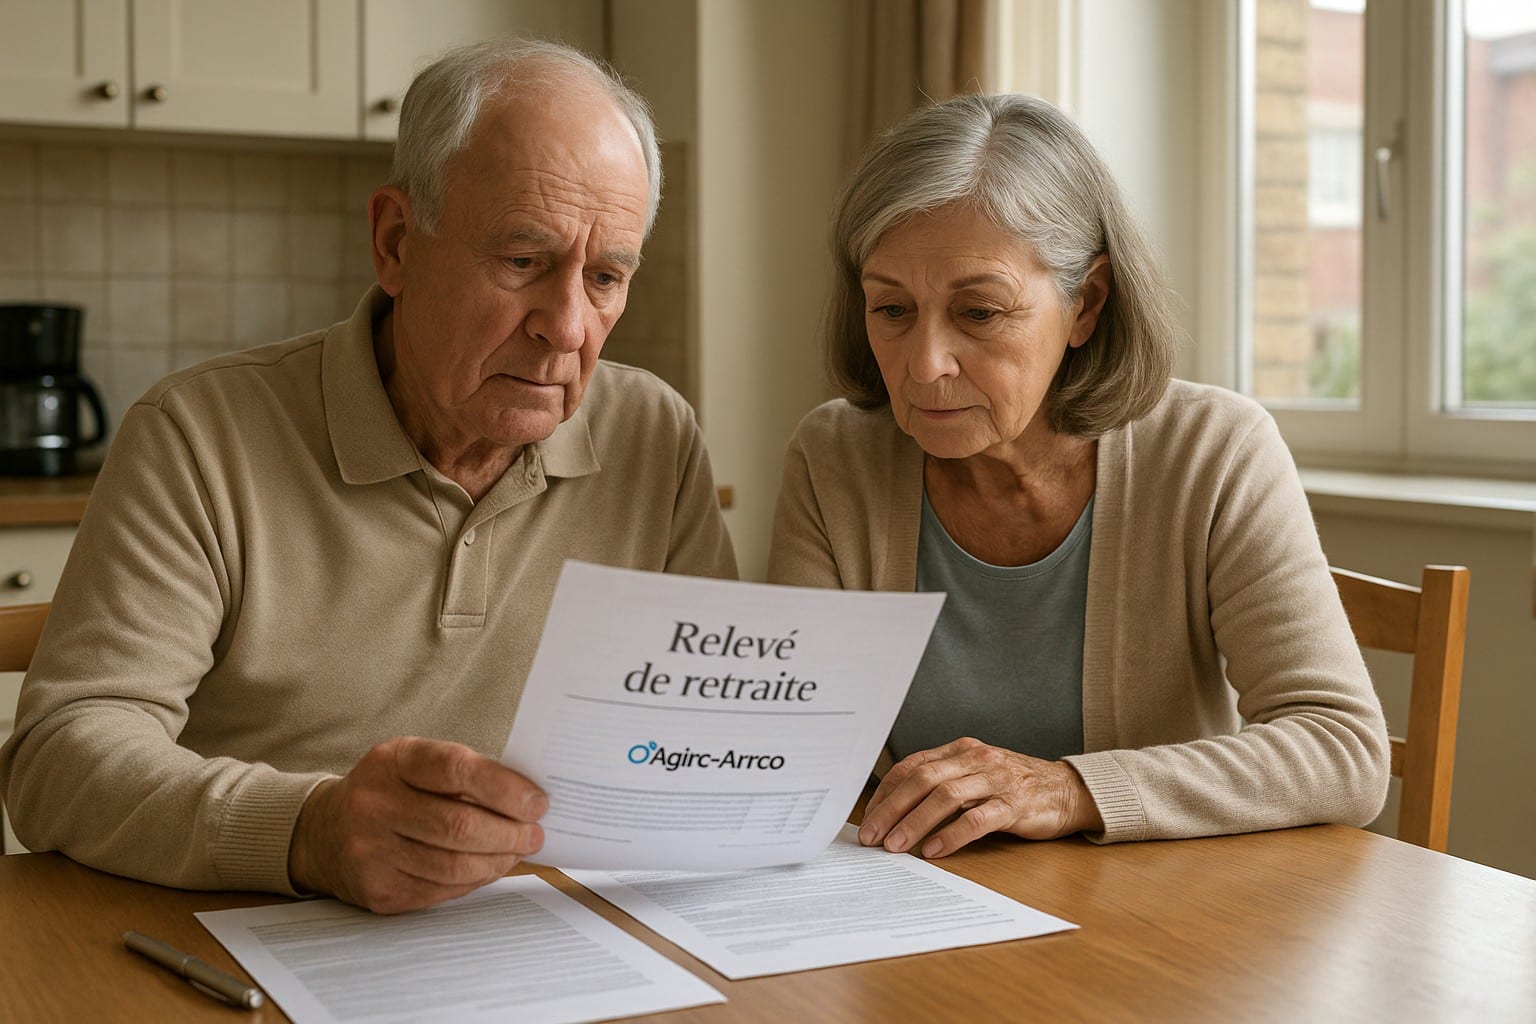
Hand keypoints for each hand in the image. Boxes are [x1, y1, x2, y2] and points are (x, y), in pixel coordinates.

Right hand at [288, 736, 546, 913]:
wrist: (323, 832)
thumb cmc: (388, 791)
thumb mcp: (414, 763)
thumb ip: (463, 773)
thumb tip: (526, 799)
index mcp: (392, 761)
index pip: (456, 769)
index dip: (505, 788)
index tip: (537, 802)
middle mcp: (374, 805)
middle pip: (458, 825)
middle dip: (509, 833)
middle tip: (534, 834)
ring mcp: (371, 852)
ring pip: (453, 866)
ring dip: (497, 861)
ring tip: (516, 852)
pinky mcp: (377, 890)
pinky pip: (441, 890)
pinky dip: (474, 881)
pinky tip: (487, 868)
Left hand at [858, 737, 1102, 857]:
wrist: (1067, 790)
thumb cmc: (1014, 787)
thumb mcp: (975, 775)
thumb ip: (943, 785)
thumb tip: (897, 812)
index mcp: (960, 750)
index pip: (912, 765)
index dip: (886, 792)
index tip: (868, 817)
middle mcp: (976, 759)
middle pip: (922, 779)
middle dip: (891, 809)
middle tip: (871, 836)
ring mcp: (996, 780)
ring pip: (946, 797)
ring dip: (915, 823)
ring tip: (896, 846)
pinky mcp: (1014, 805)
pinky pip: (977, 819)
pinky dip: (952, 835)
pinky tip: (934, 851)